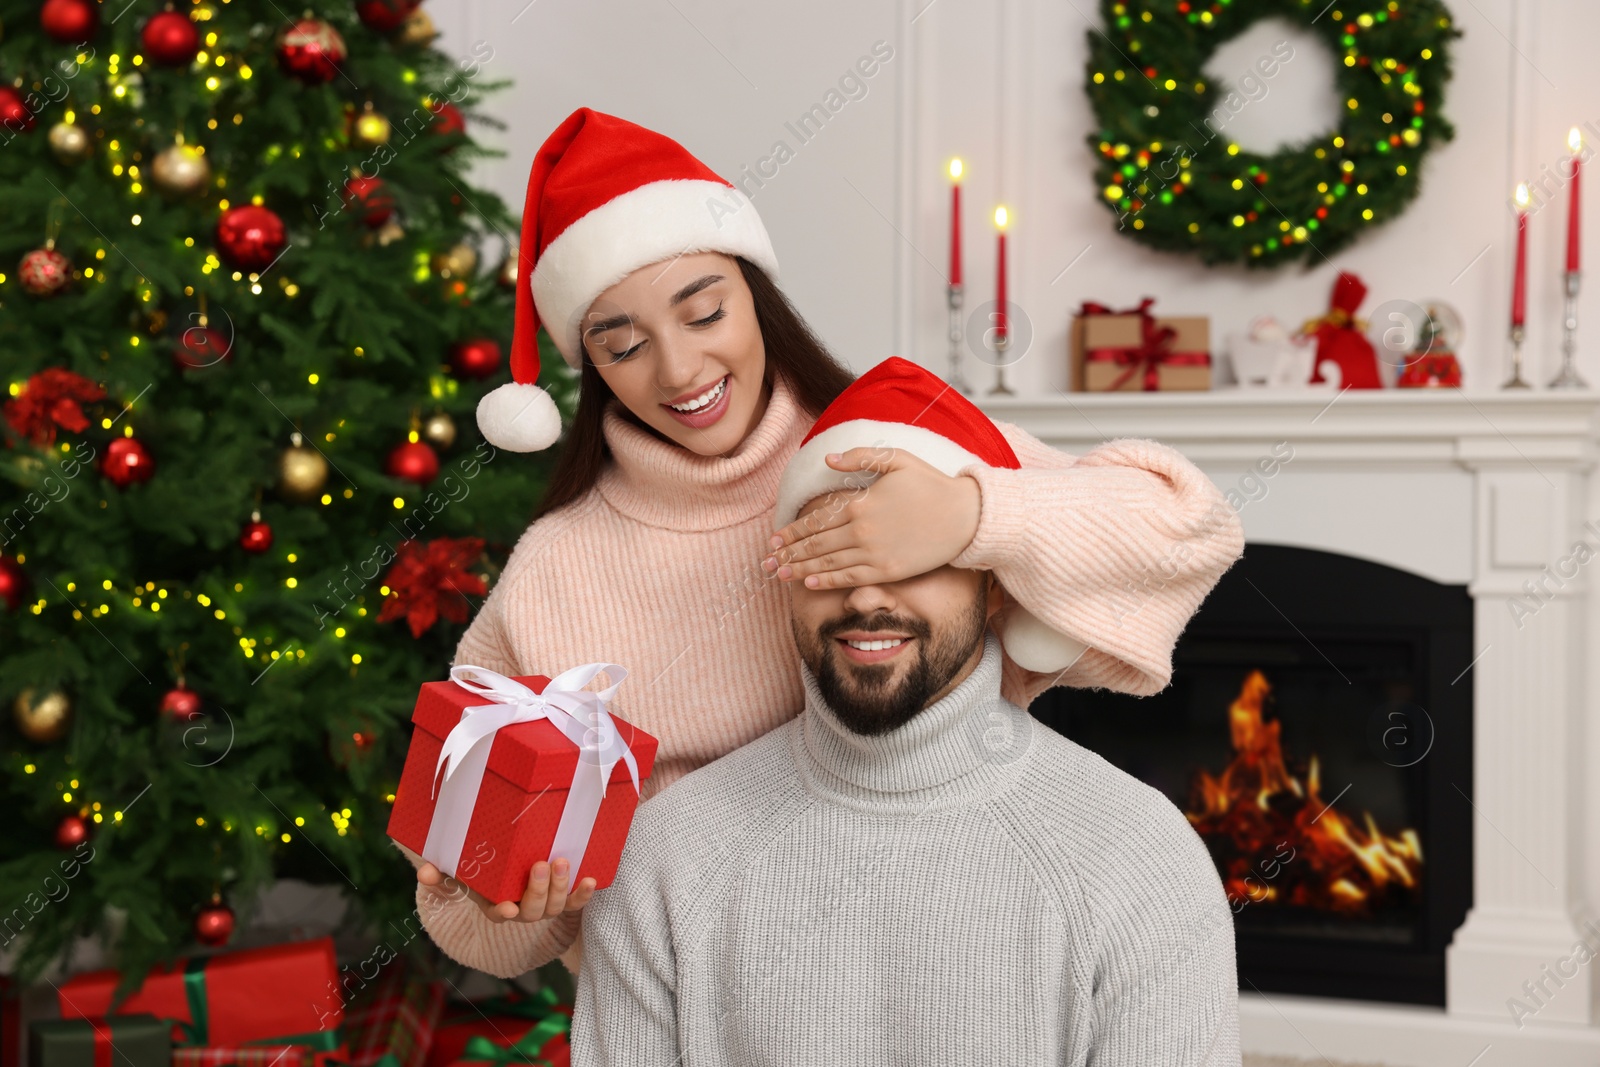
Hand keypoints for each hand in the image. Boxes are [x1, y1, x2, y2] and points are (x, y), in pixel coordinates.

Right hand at [417, 858, 595, 922]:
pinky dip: (583, 894)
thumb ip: (439, 875)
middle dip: (537, 891)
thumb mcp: (455, 874)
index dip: (502, 912)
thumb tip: (424, 872)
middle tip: (539, 865)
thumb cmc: (478, 871)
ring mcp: (543, 905)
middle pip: (531, 911)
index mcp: (494, 905)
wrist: (509, 866)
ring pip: (554, 907)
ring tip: (561, 862)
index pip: (498, 913)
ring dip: (560, 888)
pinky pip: (575, 903)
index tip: (507, 908)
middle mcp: (520, 909)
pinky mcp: (563, 898)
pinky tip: (591, 880)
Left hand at [763, 448, 980, 589]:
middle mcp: (862, 530)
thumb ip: (860, 457)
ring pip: (828, 564)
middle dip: (789, 553)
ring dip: (801, 569)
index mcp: (860, 503)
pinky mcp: (888, 571)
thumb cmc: (932, 485)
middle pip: (816, 544)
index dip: (793, 531)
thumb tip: (828, 458)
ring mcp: (874, 553)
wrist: (965, 517)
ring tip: (780, 574)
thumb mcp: (898, 459)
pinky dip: (827, 582)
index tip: (775, 538)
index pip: (816, 519)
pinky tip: (810, 584)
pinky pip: (850, 578)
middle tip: (767, 561)